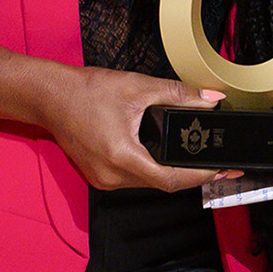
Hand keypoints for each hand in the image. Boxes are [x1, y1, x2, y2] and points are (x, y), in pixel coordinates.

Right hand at [43, 67, 229, 192]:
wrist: (51, 96)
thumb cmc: (86, 92)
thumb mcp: (138, 87)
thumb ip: (177, 94)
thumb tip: (209, 100)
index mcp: (122, 156)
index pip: (171, 180)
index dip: (200, 177)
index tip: (221, 172)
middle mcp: (112, 175)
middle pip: (162, 184)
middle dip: (190, 174)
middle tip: (215, 166)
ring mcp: (103, 179)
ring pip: (148, 183)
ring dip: (169, 172)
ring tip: (192, 159)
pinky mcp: (99, 177)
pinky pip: (133, 179)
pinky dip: (150, 169)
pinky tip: (161, 156)